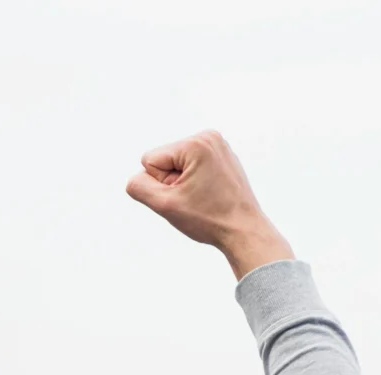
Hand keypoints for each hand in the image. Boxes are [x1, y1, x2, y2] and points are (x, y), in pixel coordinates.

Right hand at [124, 130, 293, 279]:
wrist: (243, 230)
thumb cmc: (209, 219)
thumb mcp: (164, 205)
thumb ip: (138, 187)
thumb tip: (136, 178)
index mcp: (196, 143)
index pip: (150, 161)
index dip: (160, 184)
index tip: (183, 195)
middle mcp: (209, 137)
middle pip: (163, 160)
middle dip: (171, 182)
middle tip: (194, 198)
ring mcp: (217, 145)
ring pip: (175, 165)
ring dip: (181, 183)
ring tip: (202, 196)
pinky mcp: (221, 156)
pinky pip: (190, 167)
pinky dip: (193, 181)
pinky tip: (208, 193)